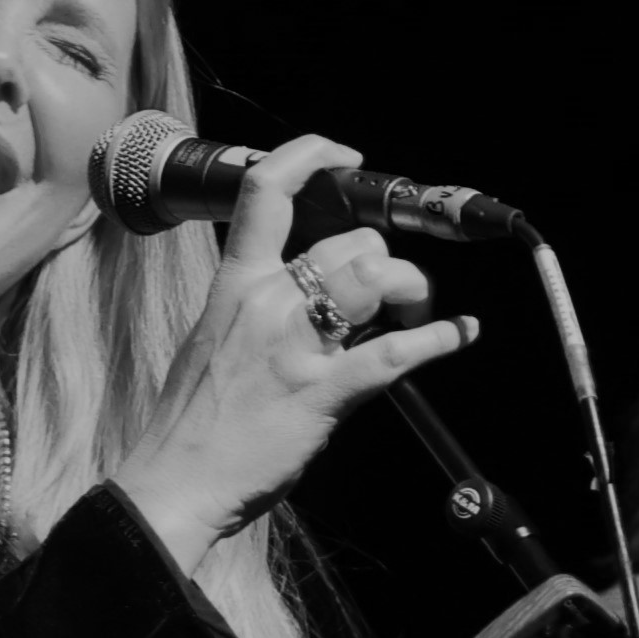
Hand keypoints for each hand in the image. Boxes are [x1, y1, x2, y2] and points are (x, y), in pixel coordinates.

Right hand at [111, 135, 477, 574]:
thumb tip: (301, 297)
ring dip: (410, 290)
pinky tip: (461, 334)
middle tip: (393, 294)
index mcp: (235, 284)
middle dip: (385, 260)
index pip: (268, 190)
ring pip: (376, 277)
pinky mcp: (324, 392)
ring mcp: (298, 345)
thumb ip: (254, 308)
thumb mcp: (213, 339)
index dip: (311, 156)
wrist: (176, 481)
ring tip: (415, 314)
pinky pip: (396, 353)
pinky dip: (439, 338)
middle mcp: (268, 302)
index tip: (344, 158)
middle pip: (349, 242)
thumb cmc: (194, 422)